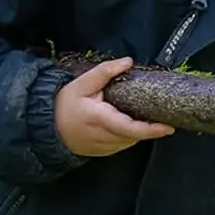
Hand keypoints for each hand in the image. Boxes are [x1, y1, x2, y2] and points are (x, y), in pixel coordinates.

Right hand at [52, 57, 173, 156]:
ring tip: (148, 116)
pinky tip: (130, 123)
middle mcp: (104, 137)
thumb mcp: (82, 83)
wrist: (46, 127)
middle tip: (162, 114)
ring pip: (130, 142)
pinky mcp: (103, 153)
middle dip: (150, 127)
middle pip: (135, 136)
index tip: (169, 126)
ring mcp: (104, 148)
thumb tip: (128, 62)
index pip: (132, 129)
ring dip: (139, 131)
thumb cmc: (64, 104)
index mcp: (100, 119)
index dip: (152, 130)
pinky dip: (129, 136)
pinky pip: (122, 145)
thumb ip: (105, 72)